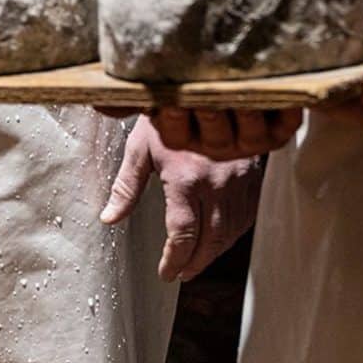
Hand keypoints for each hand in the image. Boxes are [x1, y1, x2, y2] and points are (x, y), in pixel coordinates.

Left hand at [99, 114, 271, 280]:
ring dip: (213, 253)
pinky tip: (218, 237)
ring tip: (195, 261)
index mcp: (186, 178)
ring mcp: (240, 182)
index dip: (174, 260)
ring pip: (231, 233)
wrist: (214, 90)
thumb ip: (126, 186)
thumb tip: (108, 218)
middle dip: (194, 264)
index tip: (165, 272)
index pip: (183, 235)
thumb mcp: (142, 145)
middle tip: (180, 273)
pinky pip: (246, 217)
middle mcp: (217, 184)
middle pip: (210, 241)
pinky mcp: (254, 178)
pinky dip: (232, 234)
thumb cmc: (171, 114)